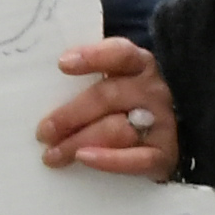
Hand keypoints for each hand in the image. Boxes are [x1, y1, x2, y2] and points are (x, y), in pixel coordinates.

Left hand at [39, 37, 178, 178]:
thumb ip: (91, 80)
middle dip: (70, 115)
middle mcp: (153, 91)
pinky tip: (84, 158)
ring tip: (52, 155)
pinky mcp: (165, 154)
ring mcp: (162, 122)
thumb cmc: (128, 105)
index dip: (93, 57)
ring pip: (117, 129)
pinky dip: (109, 160)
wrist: (171, 135)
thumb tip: (42, 85)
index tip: (62, 64)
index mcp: (140, 65)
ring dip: (79, 141)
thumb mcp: (118, 81)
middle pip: (109, 97)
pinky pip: (137, 159)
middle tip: (43, 132)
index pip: (120, 54)